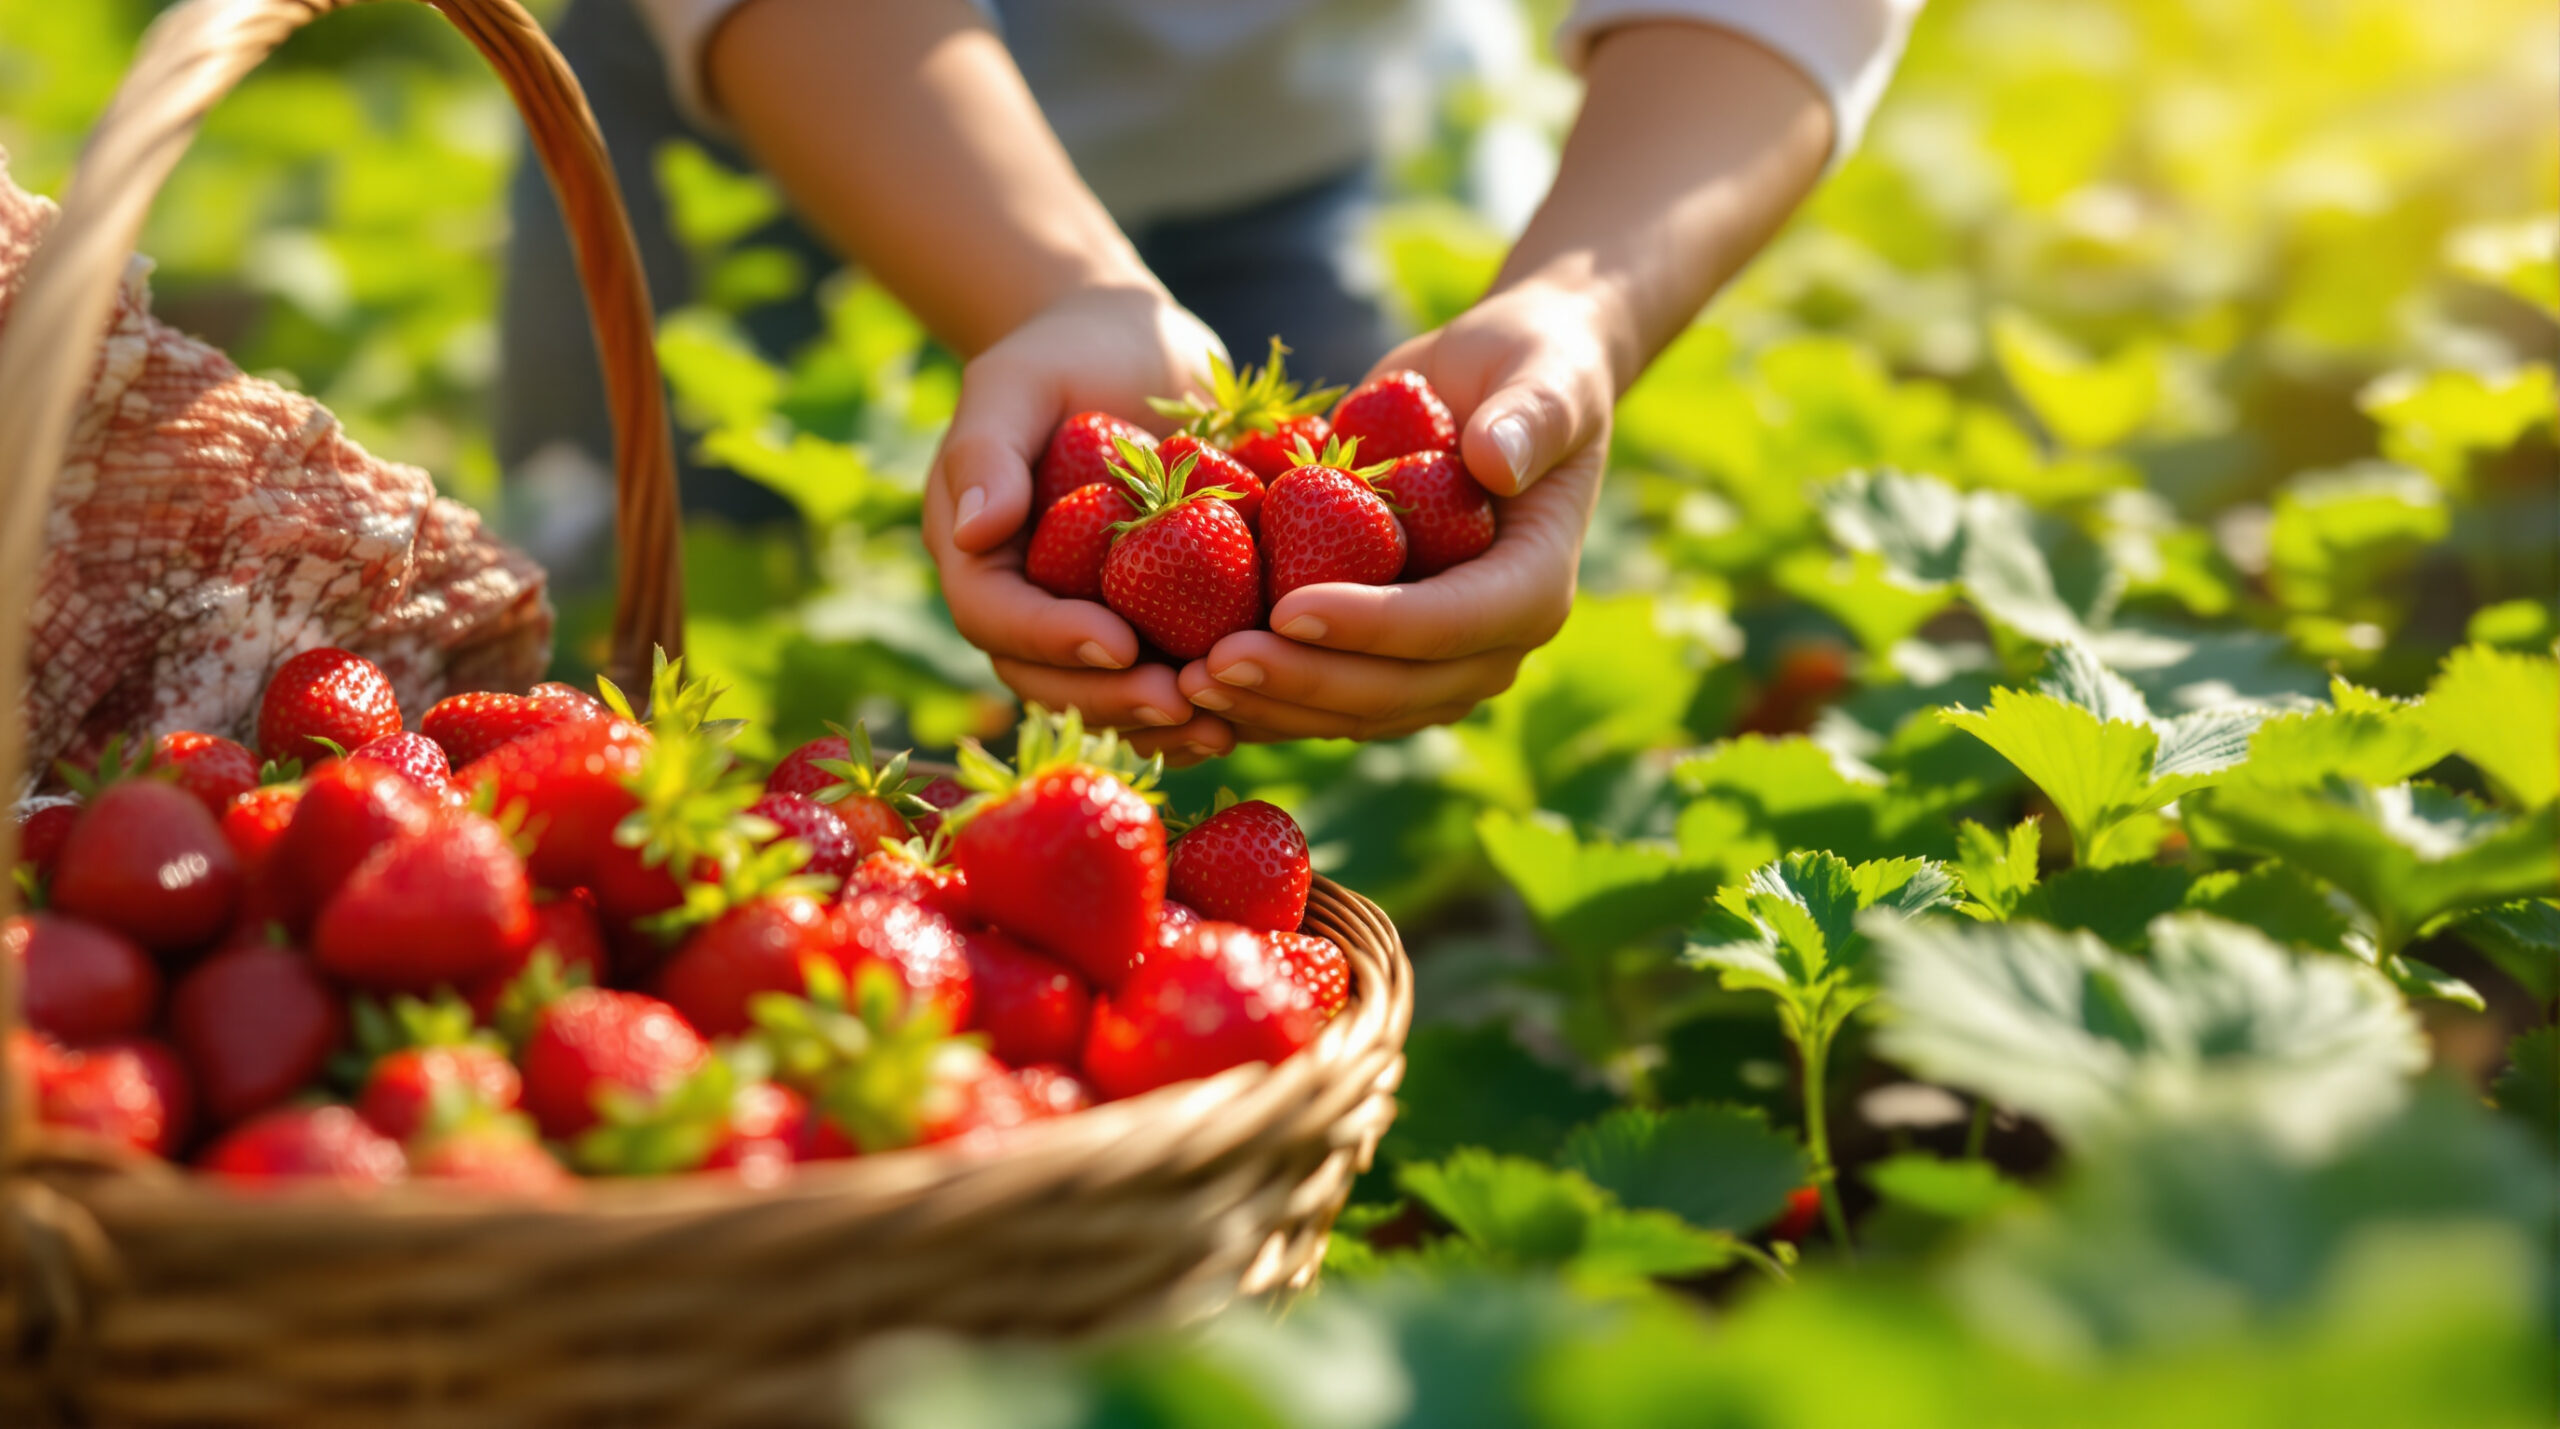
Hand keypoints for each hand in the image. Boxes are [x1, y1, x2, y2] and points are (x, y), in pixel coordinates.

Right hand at [924, 284, 1241, 763]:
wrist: (1131, 349)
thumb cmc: (1062, 354)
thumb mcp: (1015, 383)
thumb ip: (987, 453)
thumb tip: (972, 535)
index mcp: (982, 559)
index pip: (999, 620)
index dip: (1054, 642)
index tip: (1118, 645)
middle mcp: (1031, 606)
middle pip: (1053, 681)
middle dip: (1115, 702)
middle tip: (1181, 704)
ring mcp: (1090, 620)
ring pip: (1111, 696)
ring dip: (1164, 724)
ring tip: (1227, 726)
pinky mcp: (1153, 620)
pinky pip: (1168, 677)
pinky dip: (1207, 699)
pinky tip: (1259, 709)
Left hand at [1174, 279, 1615, 741]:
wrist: (1499, 389)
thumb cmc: (1526, 367)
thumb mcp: (1541, 374)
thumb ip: (1528, 415)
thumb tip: (1495, 459)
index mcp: (1534, 587)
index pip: (1451, 623)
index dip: (1369, 624)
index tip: (1286, 607)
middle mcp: (1491, 646)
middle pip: (1394, 690)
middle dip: (1302, 682)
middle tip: (1211, 666)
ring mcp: (1438, 664)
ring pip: (1353, 711)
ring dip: (1270, 705)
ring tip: (1186, 681)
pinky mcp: (1387, 657)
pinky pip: (1325, 697)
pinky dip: (1263, 696)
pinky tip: (1188, 680)